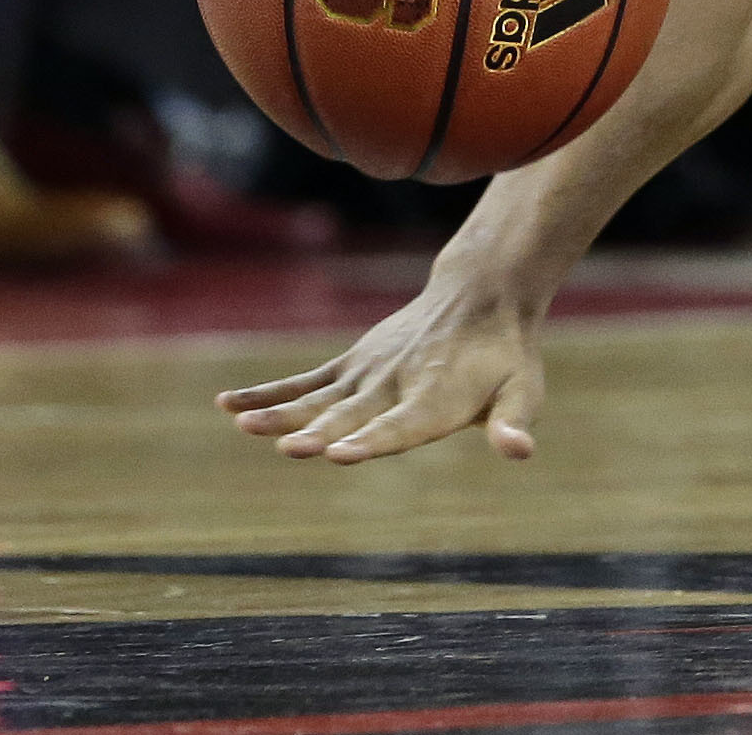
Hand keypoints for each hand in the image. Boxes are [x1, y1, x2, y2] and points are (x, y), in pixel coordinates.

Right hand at [217, 264, 547, 462]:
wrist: (481, 297)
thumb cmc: (505, 357)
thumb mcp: (523, 390)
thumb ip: (513, 422)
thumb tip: (520, 451)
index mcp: (436, 398)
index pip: (402, 425)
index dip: (373, 441)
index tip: (341, 454)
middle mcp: (396, 384)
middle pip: (353, 414)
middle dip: (321, 433)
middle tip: (290, 449)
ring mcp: (368, 372)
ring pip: (319, 398)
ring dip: (281, 412)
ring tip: (242, 425)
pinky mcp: (351, 364)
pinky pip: (305, 381)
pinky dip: (268, 392)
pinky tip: (227, 404)